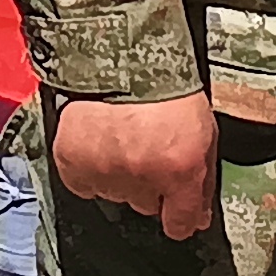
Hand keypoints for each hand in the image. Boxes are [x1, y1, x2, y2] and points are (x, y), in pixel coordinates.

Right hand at [54, 92, 218, 239]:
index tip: (177, 210)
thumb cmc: (169, 87)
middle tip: (147, 148)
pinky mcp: (72, 163)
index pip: (179, 224)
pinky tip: (100, 144)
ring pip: (115, 193)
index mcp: (180, 169)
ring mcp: (104, 172)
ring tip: (121, 138)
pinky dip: (91, 170)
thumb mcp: (203, 131)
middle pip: (145, 204)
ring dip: (120, 174)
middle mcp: (141, 177)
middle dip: (150, 183)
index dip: (180, 217)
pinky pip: (84, 184)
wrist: (120, 51)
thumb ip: (201, 180)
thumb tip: (199, 218)